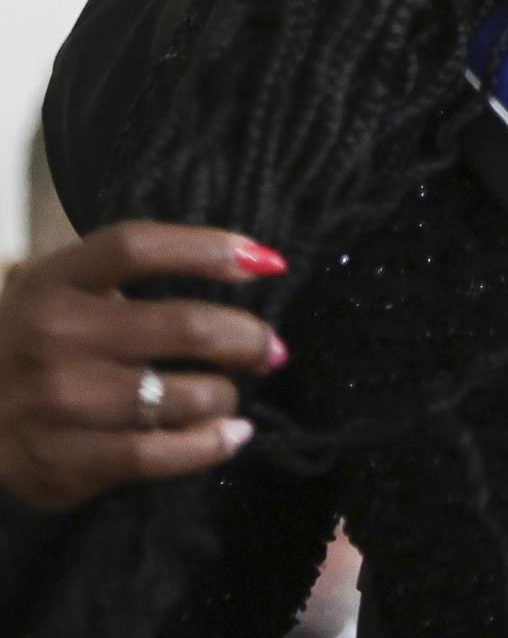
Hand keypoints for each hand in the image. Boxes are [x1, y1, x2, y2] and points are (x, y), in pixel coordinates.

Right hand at [0, 222, 287, 510]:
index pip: (138, 248)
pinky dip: (206, 447)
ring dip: (225, 395)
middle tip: (271, 348)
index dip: (207, 247)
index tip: (267, 261)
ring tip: (232, 395)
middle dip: (246, 338)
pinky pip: (155, 456)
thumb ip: (126, 276)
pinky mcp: (61, 463)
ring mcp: (58, 404)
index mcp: (56, 280)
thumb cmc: (32, 338)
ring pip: (179, 396)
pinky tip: (229, 436)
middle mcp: (55, 336)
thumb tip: (243, 263)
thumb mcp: (61, 286)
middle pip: (183, 326)